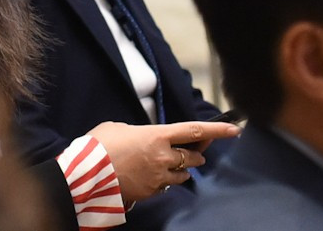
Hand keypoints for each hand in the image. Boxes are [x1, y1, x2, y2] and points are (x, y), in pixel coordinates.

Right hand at [89, 120, 236, 202]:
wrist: (87, 175)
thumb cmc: (100, 146)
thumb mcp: (120, 128)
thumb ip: (140, 132)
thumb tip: (142, 138)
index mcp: (157, 136)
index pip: (195, 130)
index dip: (218, 129)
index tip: (235, 129)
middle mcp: (163, 157)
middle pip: (193, 157)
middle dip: (195, 154)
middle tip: (191, 151)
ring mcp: (159, 178)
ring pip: (183, 175)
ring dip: (180, 170)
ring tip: (166, 165)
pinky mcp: (152, 193)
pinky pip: (166, 187)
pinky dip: (163, 181)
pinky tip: (149, 176)